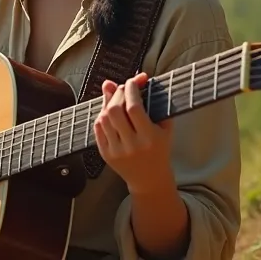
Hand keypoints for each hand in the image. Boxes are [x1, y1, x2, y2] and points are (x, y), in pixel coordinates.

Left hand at [93, 72, 174, 193]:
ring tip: (118, 100)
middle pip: (115, 111)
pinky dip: (102, 116)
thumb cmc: (159, 148)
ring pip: (103, 118)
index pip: (134, 107)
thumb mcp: (163, 127)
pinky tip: (110, 112)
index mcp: (149, 138)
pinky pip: (97, 128)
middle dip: (118, 93)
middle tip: (124, 88)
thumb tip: (114, 82)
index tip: (133, 81)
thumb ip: (148, 101)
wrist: (149, 179)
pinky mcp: (105, 154)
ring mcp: (116, 151)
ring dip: (108, 103)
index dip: (130, 89)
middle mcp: (131, 145)